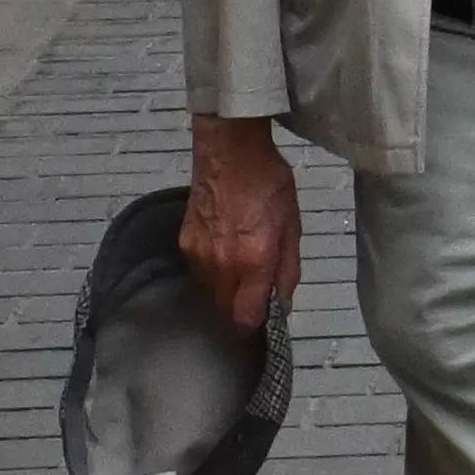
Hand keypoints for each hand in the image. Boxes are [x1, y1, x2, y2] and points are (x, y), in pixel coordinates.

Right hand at [181, 114, 301, 332]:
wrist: (230, 150)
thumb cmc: (269, 184)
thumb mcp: (291, 227)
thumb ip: (287, 270)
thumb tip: (281, 303)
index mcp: (253, 261)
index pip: (246, 318)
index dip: (257, 323)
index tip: (265, 314)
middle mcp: (221, 264)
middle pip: (224, 311)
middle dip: (240, 309)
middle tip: (255, 292)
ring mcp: (197, 255)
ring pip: (210, 293)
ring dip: (225, 291)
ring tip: (240, 266)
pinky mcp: (183, 243)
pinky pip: (199, 272)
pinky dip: (212, 271)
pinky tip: (224, 250)